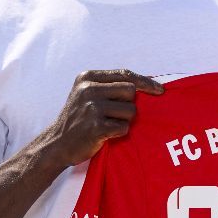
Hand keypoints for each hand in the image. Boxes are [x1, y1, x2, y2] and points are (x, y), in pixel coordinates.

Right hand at [48, 69, 163, 166]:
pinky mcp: (96, 127)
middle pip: (131, 91)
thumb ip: (110, 85)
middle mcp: (89, 89)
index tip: (160, 90)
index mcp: (88, 77)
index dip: (146, 82)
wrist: (57, 143)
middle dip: (129, 104)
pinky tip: (105, 134)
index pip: (125, 74)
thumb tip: (147, 83)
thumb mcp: (87, 93)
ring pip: (130, 111)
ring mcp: (92, 108)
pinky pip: (124, 127)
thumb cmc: (79, 118)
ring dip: (124, 121)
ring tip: (107, 124)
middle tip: (115, 114)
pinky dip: (119, 133)